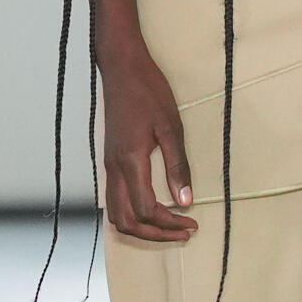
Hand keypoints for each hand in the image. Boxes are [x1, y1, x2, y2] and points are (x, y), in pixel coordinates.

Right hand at [99, 39, 197, 242]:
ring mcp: (109, 164)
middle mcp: (114, 168)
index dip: (169, 223)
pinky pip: (114, 199)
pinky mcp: (110, 159)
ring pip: (116, 214)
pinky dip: (131, 213)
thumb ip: (178, 165)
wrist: (121, 67)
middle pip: (126, 221)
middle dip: (155, 234)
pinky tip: (151, 209)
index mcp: (130, 161)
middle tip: (183, 232)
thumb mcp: (170, 126)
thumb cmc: (147, 90)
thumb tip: (186, 200)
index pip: (146, 210)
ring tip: (168, 226)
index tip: (192, 222)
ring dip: (141, 227)